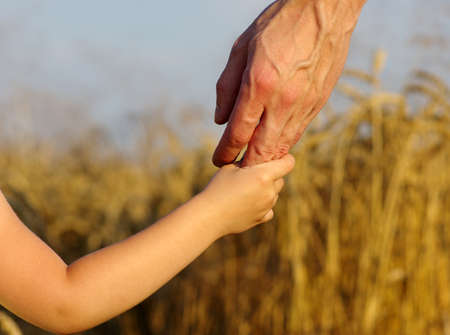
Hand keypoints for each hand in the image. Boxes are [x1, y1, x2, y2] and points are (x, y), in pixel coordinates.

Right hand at [201, 154, 294, 236]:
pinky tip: (247, 202)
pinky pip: (269, 208)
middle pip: (281, 179)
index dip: (284, 158)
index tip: (277, 157)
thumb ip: (248, 160)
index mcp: (263, 176)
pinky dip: (262, 204)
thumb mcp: (231, 166)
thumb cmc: (218, 187)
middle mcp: (269, 192)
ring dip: (266, 189)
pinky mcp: (262, 218)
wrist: (209, 215)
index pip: (288, 163)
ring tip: (246, 189)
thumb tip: (257, 154)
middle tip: (253, 174)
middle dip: (272, 175)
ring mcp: (267, 207)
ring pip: (274, 194)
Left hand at [213, 0, 365, 166]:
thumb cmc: (278, 25)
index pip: (238, 132)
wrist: (325, 10)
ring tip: (253, 162)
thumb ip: (227, 86)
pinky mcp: (317, 103)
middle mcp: (281, 100)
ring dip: (265, 158)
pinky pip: (297, 132)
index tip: (218, 160)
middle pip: (261, 149)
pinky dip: (283, 143)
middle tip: (235, 168)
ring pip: (281, 145)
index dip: (226, 151)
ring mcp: (303, 104)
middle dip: (245, 164)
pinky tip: (274, 145)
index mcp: (258, 84)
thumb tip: (220, 120)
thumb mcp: (241, 48)